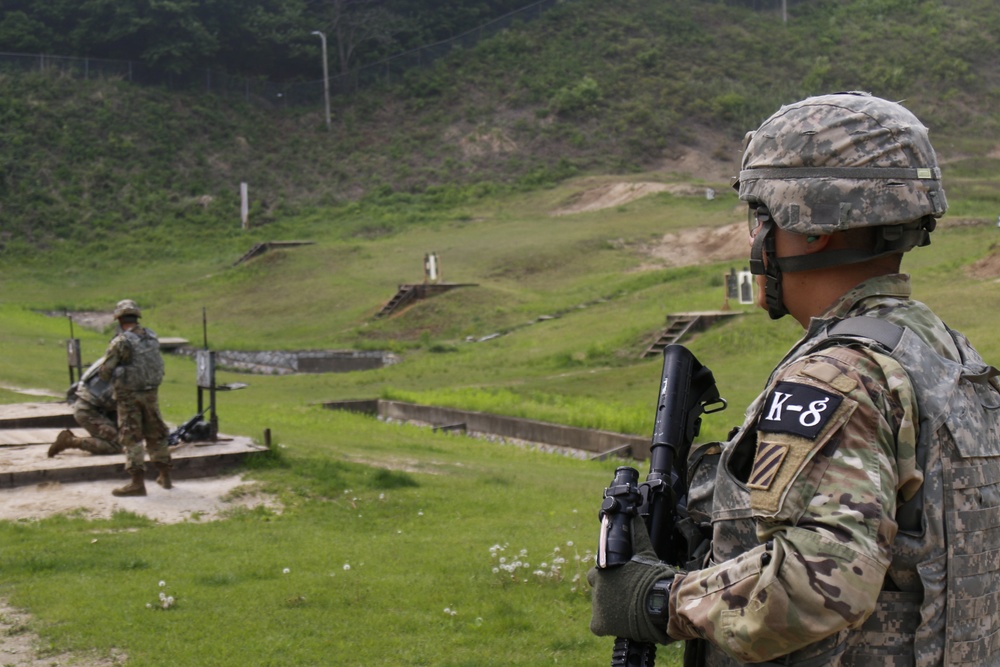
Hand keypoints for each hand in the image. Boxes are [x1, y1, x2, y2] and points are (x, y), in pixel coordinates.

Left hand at [588, 515, 675, 644]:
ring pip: (598, 607)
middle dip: (608, 592)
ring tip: (629, 611)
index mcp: (604, 569)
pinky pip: (598, 626)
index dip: (609, 578)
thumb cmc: (655, 578)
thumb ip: (637, 534)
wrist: (660, 603)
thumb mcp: (645, 553)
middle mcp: (597, 585)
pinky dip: (607, 626)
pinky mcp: (600, 623)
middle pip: (597, 590)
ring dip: (610, 608)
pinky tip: (621, 623)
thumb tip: (635, 516)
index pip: (598, 573)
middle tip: (625, 597)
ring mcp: (597, 604)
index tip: (621, 582)